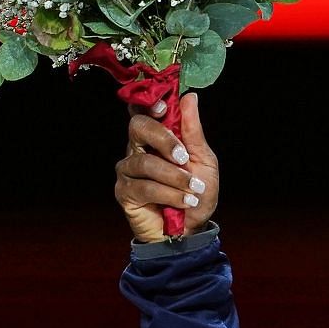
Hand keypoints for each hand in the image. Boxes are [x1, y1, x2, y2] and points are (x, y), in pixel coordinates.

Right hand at [114, 92, 218, 241]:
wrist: (192, 229)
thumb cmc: (196, 193)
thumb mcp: (203, 160)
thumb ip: (193, 131)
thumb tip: (189, 98)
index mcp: (156, 137)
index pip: (144, 112)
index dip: (149, 105)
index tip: (164, 108)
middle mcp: (137, 149)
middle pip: (138, 127)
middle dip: (164, 139)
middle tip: (184, 157)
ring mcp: (128, 170)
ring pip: (145, 162)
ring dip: (175, 177)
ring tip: (194, 190)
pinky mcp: (125, 192)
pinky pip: (145, 187)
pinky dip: (169, 194)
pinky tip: (185, 201)